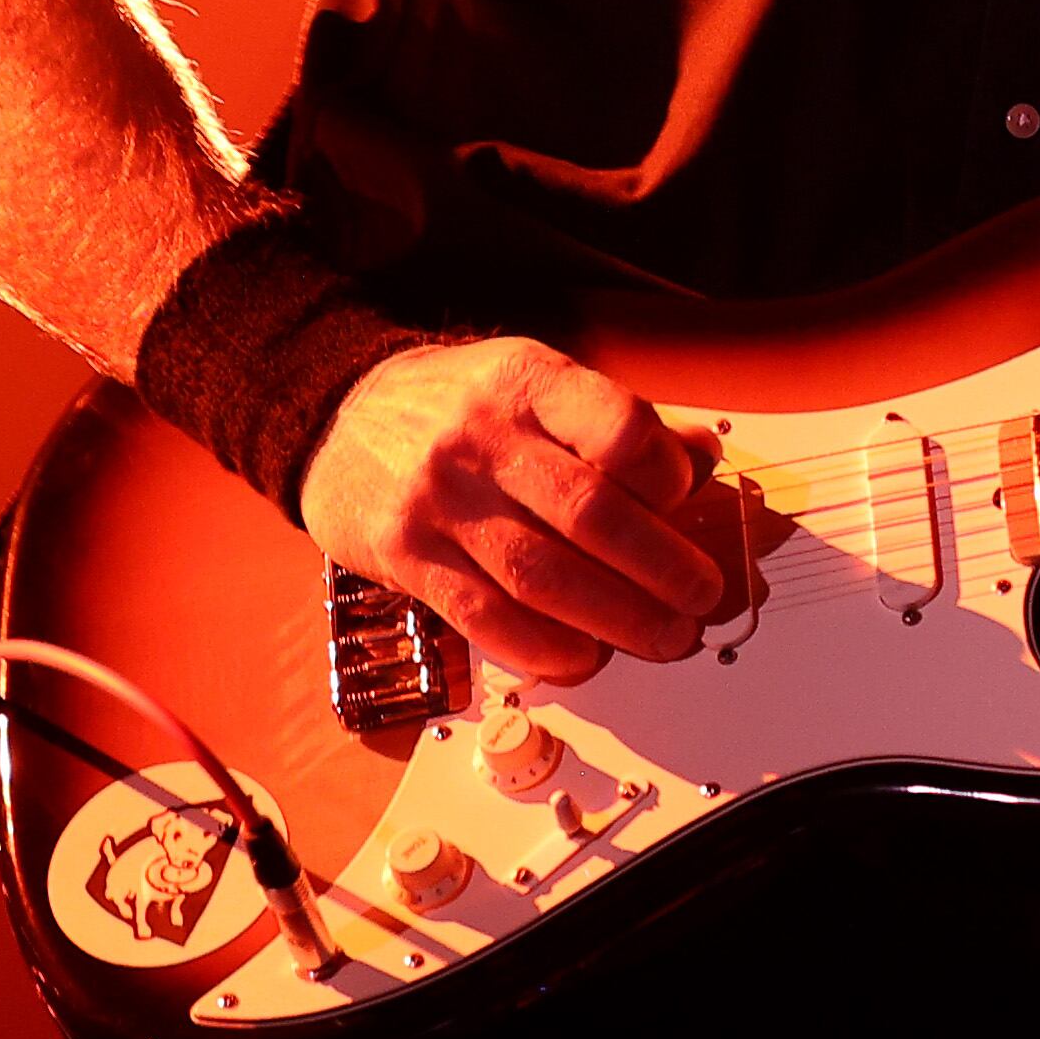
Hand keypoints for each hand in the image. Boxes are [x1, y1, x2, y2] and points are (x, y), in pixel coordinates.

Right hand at [298, 336, 738, 682]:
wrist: (337, 414)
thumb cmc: (459, 404)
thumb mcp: (536, 382)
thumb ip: (616, 422)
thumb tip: (702, 458)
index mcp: (528, 382)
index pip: (616, 428)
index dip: (667, 473)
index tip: (688, 499)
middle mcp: (481, 437)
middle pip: (589, 514)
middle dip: (660, 568)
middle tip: (700, 599)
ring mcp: (439, 499)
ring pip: (541, 575)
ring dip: (616, 619)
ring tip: (662, 637)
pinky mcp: (405, 556)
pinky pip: (484, 616)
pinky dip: (543, 646)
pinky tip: (583, 656)